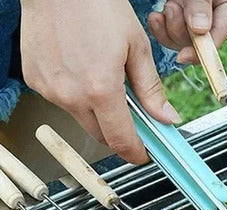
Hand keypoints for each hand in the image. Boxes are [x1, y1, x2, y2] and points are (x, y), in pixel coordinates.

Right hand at [20, 0, 180, 164]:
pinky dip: (77, 95)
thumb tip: (166, 118)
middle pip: (102, 135)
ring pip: (82, 119)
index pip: (121, 141)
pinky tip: (82, 70)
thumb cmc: (96, 4)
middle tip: (132, 115)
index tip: (144, 154)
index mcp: (101, 89)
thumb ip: (151, 90)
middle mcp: (71, 95)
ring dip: (97, 112)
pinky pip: (63, 101)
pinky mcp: (36, 80)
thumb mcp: (137, 47)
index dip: (136, 153)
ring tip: (104, 79)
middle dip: (119, 132)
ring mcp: (50, 89)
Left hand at [148, 0, 226, 63]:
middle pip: (198, 41)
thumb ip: (201, 1)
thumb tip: (199, 30)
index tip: (183, 57)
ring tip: (168, 7)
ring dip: (170, 28)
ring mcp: (198, 14)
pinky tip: (156, 18)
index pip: (219, 36)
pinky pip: (171, 30)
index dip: (201, 52)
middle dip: (180, 32)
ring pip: (183, 38)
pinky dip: (161, 27)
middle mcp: (216, 14)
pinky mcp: (182, 12)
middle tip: (171, 9)